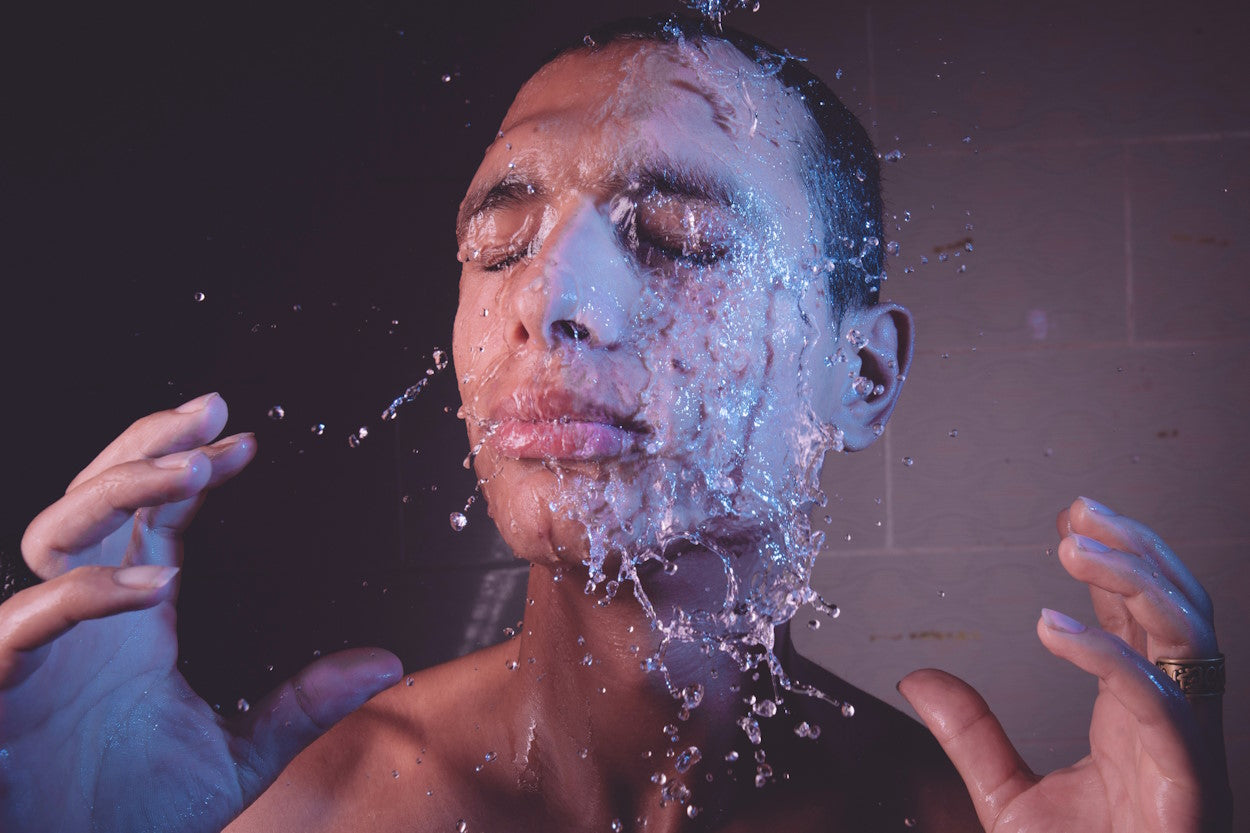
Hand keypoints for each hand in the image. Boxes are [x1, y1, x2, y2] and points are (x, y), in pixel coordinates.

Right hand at [0, 393, 401, 832]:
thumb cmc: (132, 815)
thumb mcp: (238, 755)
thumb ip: (304, 705)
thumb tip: (385, 663)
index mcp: (133, 619)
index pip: (154, 515)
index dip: (192, 466)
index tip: (249, 439)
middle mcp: (85, 617)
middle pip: (98, 497)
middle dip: (148, 446)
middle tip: (210, 411)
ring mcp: (42, 646)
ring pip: (55, 534)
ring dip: (119, 492)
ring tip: (191, 472)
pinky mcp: (4, 688)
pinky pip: (29, 622)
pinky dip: (84, 594)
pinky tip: (149, 581)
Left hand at [898, 497, 1231, 831]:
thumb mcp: (1009, 798)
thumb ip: (971, 734)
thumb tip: (916, 679)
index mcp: (1138, 717)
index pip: (1141, 617)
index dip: (1115, 560)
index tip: (1070, 514)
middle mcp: (1172, 721)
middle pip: (1179, 610)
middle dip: (1136, 549)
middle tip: (1079, 510)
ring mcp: (1187, 748)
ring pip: (1187, 638)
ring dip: (1135, 577)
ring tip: (1073, 540)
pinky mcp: (1185, 783)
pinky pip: (1156, 703)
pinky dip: (1106, 656)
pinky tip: (1051, 625)